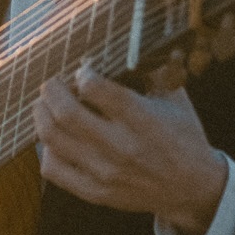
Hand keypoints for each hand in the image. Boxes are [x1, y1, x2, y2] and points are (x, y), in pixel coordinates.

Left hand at [32, 65, 227, 234]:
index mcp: (143, 120)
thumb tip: (133, 41)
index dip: (83, 74)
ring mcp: (106, 173)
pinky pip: (54, 170)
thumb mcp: (177, 100)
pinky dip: (46, 150)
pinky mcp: (96, 192)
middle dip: (52, 91)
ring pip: (53, 140)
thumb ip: (155, 70)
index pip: (97, 90)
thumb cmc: (184, 138)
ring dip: (42, 116)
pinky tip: (53, 139)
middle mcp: (121, 147)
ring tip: (44, 105)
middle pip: (66, 114)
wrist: (193, 189)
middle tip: (52, 83)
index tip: (84, 71)